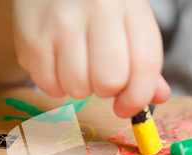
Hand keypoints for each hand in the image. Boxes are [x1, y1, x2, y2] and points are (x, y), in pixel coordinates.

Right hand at [5, 0, 170, 115]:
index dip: (139, 95)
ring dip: (80, 88)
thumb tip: (159, 97)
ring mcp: (61, 23)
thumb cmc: (95, 5)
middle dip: (107, 90)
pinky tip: (57, 63)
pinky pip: (49, 86)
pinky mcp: (32, 39)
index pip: (145, 62)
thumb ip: (144, 58)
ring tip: (77, 65)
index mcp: (129, 5)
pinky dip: (55, 85)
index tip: (128, 107)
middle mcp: (97, 9)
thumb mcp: (128, 20)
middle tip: (100, 76)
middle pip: (109, 81)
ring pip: (78, 88)